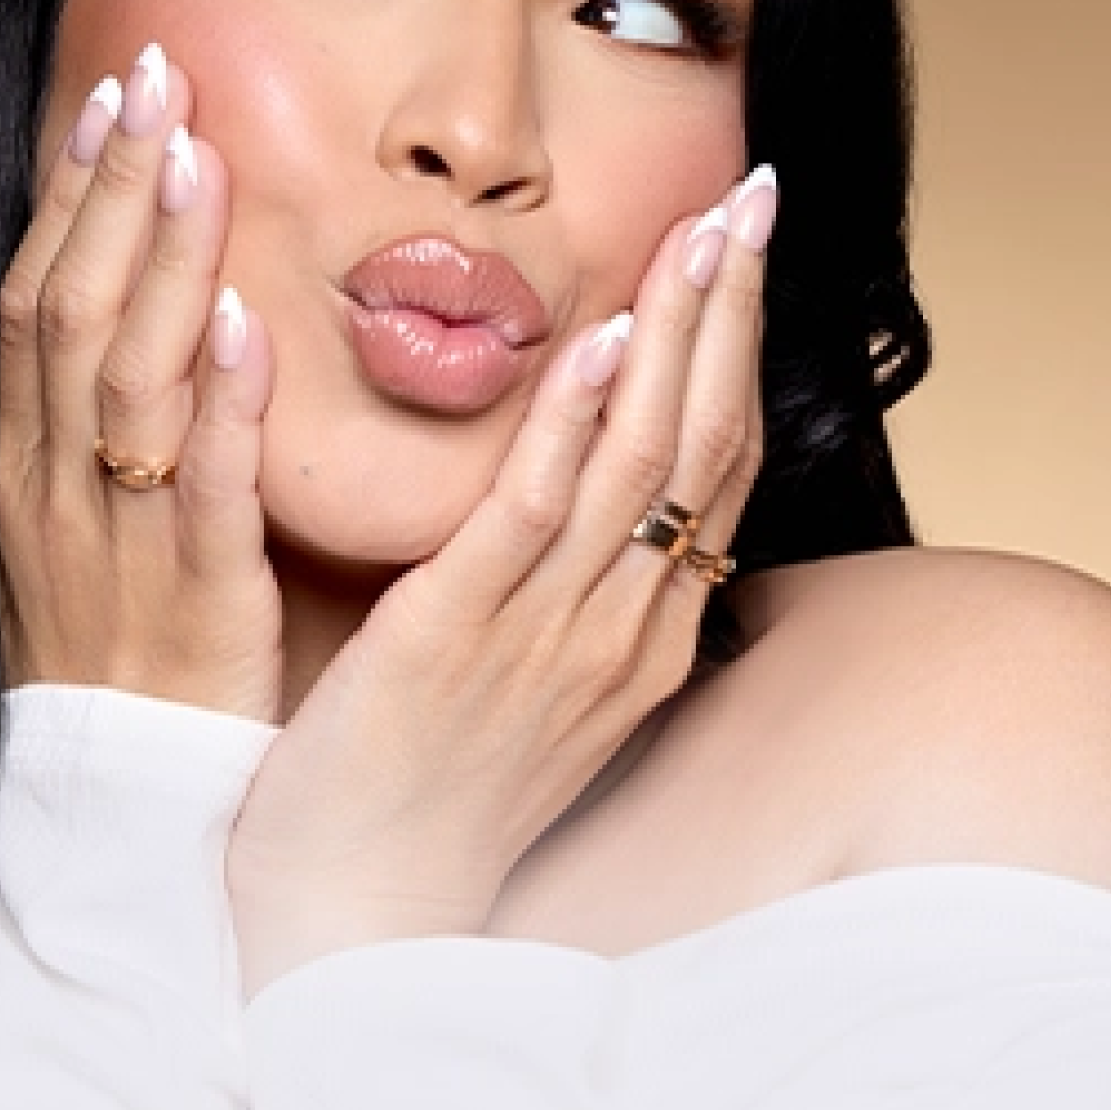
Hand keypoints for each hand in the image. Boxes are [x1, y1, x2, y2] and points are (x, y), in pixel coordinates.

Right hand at [0, 45, 282, 721]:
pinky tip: (247, 323)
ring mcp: (118, 544)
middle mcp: (54, 491)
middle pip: (72, 312)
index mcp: (24, 469)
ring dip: (161, 262)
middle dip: (112, 190)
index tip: (113, 97)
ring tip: (194, 155)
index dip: (74, 197)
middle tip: (156, 74)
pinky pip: (202, 491)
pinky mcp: (194, 601)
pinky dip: (221, 404)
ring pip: (127, 380)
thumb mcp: (81, 528)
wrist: (118, 811)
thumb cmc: (118, 657)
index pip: (38, 302)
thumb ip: (103, 424)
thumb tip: (151, 310)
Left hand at [227, 170, 772, 994]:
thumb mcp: (527, 686)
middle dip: (733, 310)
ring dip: (681, 334)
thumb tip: (582, 490)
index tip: (746, 247)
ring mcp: (550, 638)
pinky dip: (578, 424)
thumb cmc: (429, 795)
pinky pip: (534, 517)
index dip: (737, 348)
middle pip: (704, 445)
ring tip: (706, 227)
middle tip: (757, 193)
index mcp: (636, 638)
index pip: (713, 468)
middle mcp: (620, 632)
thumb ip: (565, 588)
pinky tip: (604, 340)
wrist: (353, 915)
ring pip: (644, 463)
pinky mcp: (457, 641)